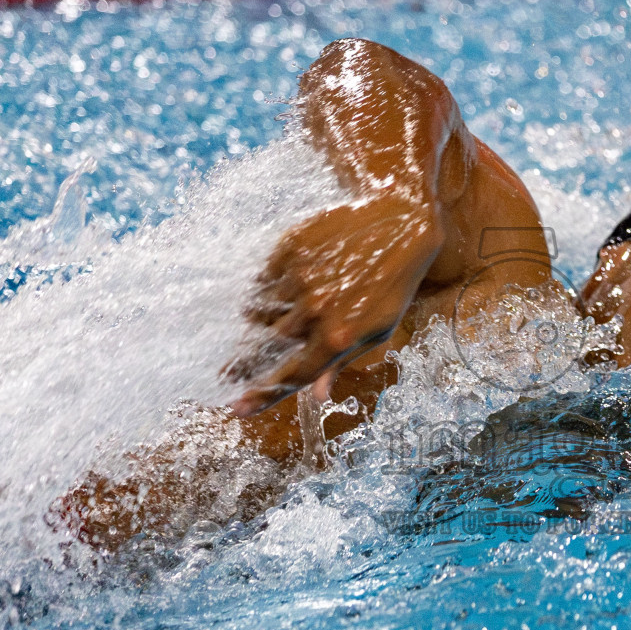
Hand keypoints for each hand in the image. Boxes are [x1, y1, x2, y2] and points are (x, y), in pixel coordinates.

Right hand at [222, 192, 442, 416]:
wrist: (401, 221)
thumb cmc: (394, 283)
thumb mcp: (378, 330)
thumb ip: (342, 361)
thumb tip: (317, 395)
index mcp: (340, 337)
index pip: (292, 376)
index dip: (262, 395)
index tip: (237, 407)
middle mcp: (316, 310)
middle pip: (268, 347)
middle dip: (246, 362)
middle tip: (229, 372)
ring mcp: (300, 278)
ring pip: (260, 313)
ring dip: (263, 321)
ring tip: (286, 311)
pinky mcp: (289, 249)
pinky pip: (263, 280)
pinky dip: (269, 289)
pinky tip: (292, 281)